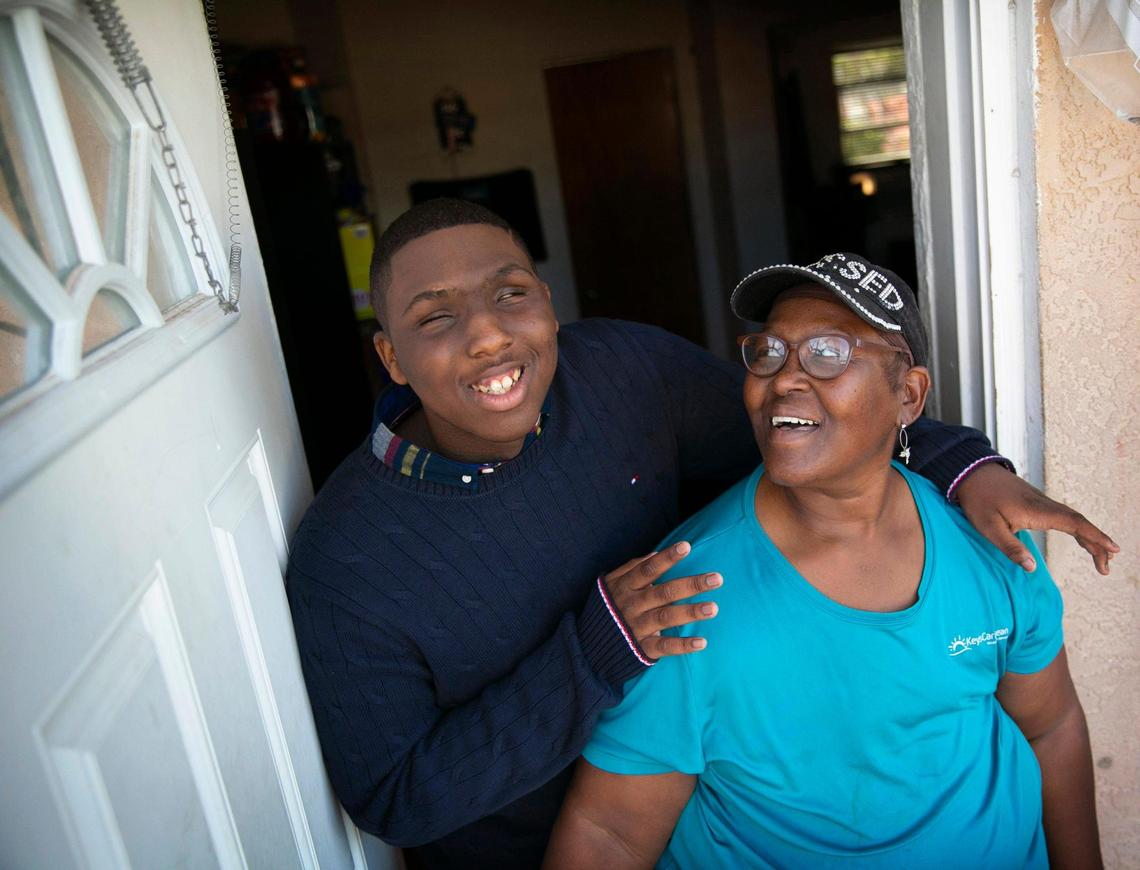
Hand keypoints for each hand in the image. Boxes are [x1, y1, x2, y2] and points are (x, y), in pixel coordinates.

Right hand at [602, 542, 720, 658]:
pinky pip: (663, 646)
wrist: (587, 646)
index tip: (687, 546)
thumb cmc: (606, 609)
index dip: (667, 558)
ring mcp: (637, 628)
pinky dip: (682, 645)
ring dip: (690, 613)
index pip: (648, 569)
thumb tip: (653, 554)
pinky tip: (702, 642)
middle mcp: (632, 606)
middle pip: (664, 593)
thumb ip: (630, 568)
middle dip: (691, 585)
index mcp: (626, 587)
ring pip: (666, 617)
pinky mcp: (642, 648)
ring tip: (714, 608)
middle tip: (717, 578)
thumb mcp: (609, 584)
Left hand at [956, 463, 1118, 574]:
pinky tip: (1081, 539)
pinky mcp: (1036, 503)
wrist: (971, 473)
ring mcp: (1042, 502)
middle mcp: (1045, 505)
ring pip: (1073, 519)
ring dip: (1089, 538)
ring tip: (1101, 559)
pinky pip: (1064, 516)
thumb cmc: (978, 500)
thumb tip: (1032, 569)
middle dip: (1097, 543)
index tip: (1113, 549)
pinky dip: (1077, 529)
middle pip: (1079, 523)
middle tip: (1106, 568)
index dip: (1096, 537)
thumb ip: (1010, 548)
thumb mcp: (988, 527)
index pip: (1075, 524)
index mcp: (1037, 511)